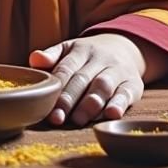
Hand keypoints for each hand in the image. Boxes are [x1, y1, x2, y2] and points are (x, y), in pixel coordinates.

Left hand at [29, 34, 146, 125]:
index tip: (47, 108)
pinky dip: (119, 103)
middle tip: (58, 118)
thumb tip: (34, 59)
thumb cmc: (88, 55)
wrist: (124, 47)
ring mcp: (117, 70)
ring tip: (79, 120)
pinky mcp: (133, 83)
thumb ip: (52, 56)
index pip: (66, 69)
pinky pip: (126, 93)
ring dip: (91, 103)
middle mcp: (99, 58)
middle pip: (82, 79)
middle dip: (69, 100)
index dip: (57, 89)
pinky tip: (111, 114)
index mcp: (80, 50)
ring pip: (103, 85)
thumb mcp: (69, 50)